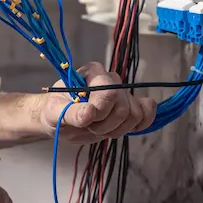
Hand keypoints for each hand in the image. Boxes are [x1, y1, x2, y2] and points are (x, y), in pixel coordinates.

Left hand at [34, 61, 156, 141]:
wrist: (60, 120)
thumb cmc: (55, 111)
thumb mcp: (55, 112)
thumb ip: (71, 113)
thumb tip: (90, 113)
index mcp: (93, 73)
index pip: (109, 92)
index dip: (101, 110)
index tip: (86, 118)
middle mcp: (110, 80)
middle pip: (123, 107)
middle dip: (105, 124)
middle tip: (89, 125)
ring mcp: (121, 95)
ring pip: (135, 115)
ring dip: (116, 129)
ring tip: (98, 128)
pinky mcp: (129, 108)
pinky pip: (147, 112)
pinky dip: (139, 124)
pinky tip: (123, 129)